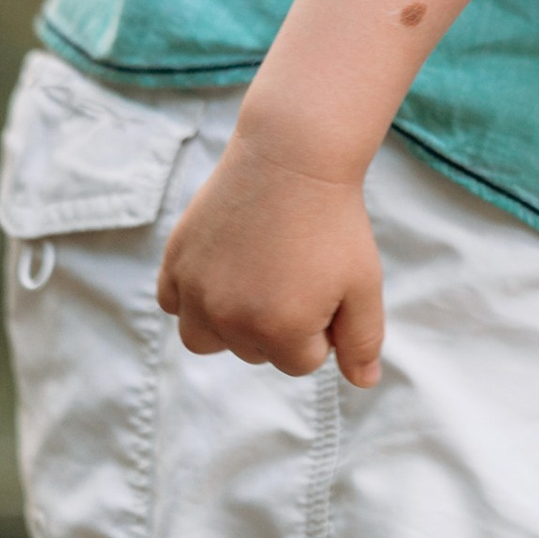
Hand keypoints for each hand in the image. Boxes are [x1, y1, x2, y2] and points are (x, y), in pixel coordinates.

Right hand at [158, 122, 386, 387]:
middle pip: (254, 352)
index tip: (327, 283)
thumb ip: (363, 341)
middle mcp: (229, 318)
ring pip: (205, 339)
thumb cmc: (335, 221)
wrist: (293, 154)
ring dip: (231, 323)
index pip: (301, 363)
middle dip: (279, 324)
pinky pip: (173, 303)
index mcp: (279, 330)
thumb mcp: (364, 282)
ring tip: (258, 279)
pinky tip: (223, 269)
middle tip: (296, 270)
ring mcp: (195, 290)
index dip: (323, 326)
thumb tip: (364, 383)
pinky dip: (193, 297)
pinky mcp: (175, 261)